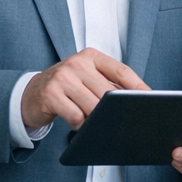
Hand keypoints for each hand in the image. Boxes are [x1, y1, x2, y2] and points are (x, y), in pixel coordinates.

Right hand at [22, 47, 147, 129]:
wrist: (31, 93)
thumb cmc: (67, 87)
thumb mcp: (88, 78)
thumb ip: (109, 85)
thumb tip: (137, 100)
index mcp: (91, 56)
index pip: (121, 71)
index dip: (138, 86)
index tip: (150, 99)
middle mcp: (77, 63)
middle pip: (108, 92)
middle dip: (115, 110)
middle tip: (118, 120)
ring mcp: (62, 77)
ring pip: (93, 106)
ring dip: (96, 119)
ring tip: (92, 121)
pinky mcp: (50, 94)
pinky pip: (76, 116)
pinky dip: (80, 124)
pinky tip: (76, 122)